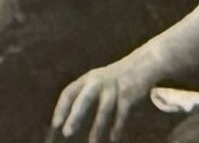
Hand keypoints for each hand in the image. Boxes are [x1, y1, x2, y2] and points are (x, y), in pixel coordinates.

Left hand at [49, 51, 164, 142]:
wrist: (143, 64)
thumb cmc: (115, 79)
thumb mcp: (97, 80)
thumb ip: (84, 95)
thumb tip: (69, 120)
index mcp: (88, 79)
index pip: (70, 92)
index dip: (61, 108)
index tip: (55, 124)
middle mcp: (99, 82)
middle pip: (85, 99)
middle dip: (76, 116)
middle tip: (67, 132)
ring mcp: (115, 88)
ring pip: (104, 109)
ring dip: (97, 127)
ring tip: (92, 142)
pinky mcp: (129, 95)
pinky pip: (122, 114)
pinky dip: (118, 127)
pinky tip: (114, 137)